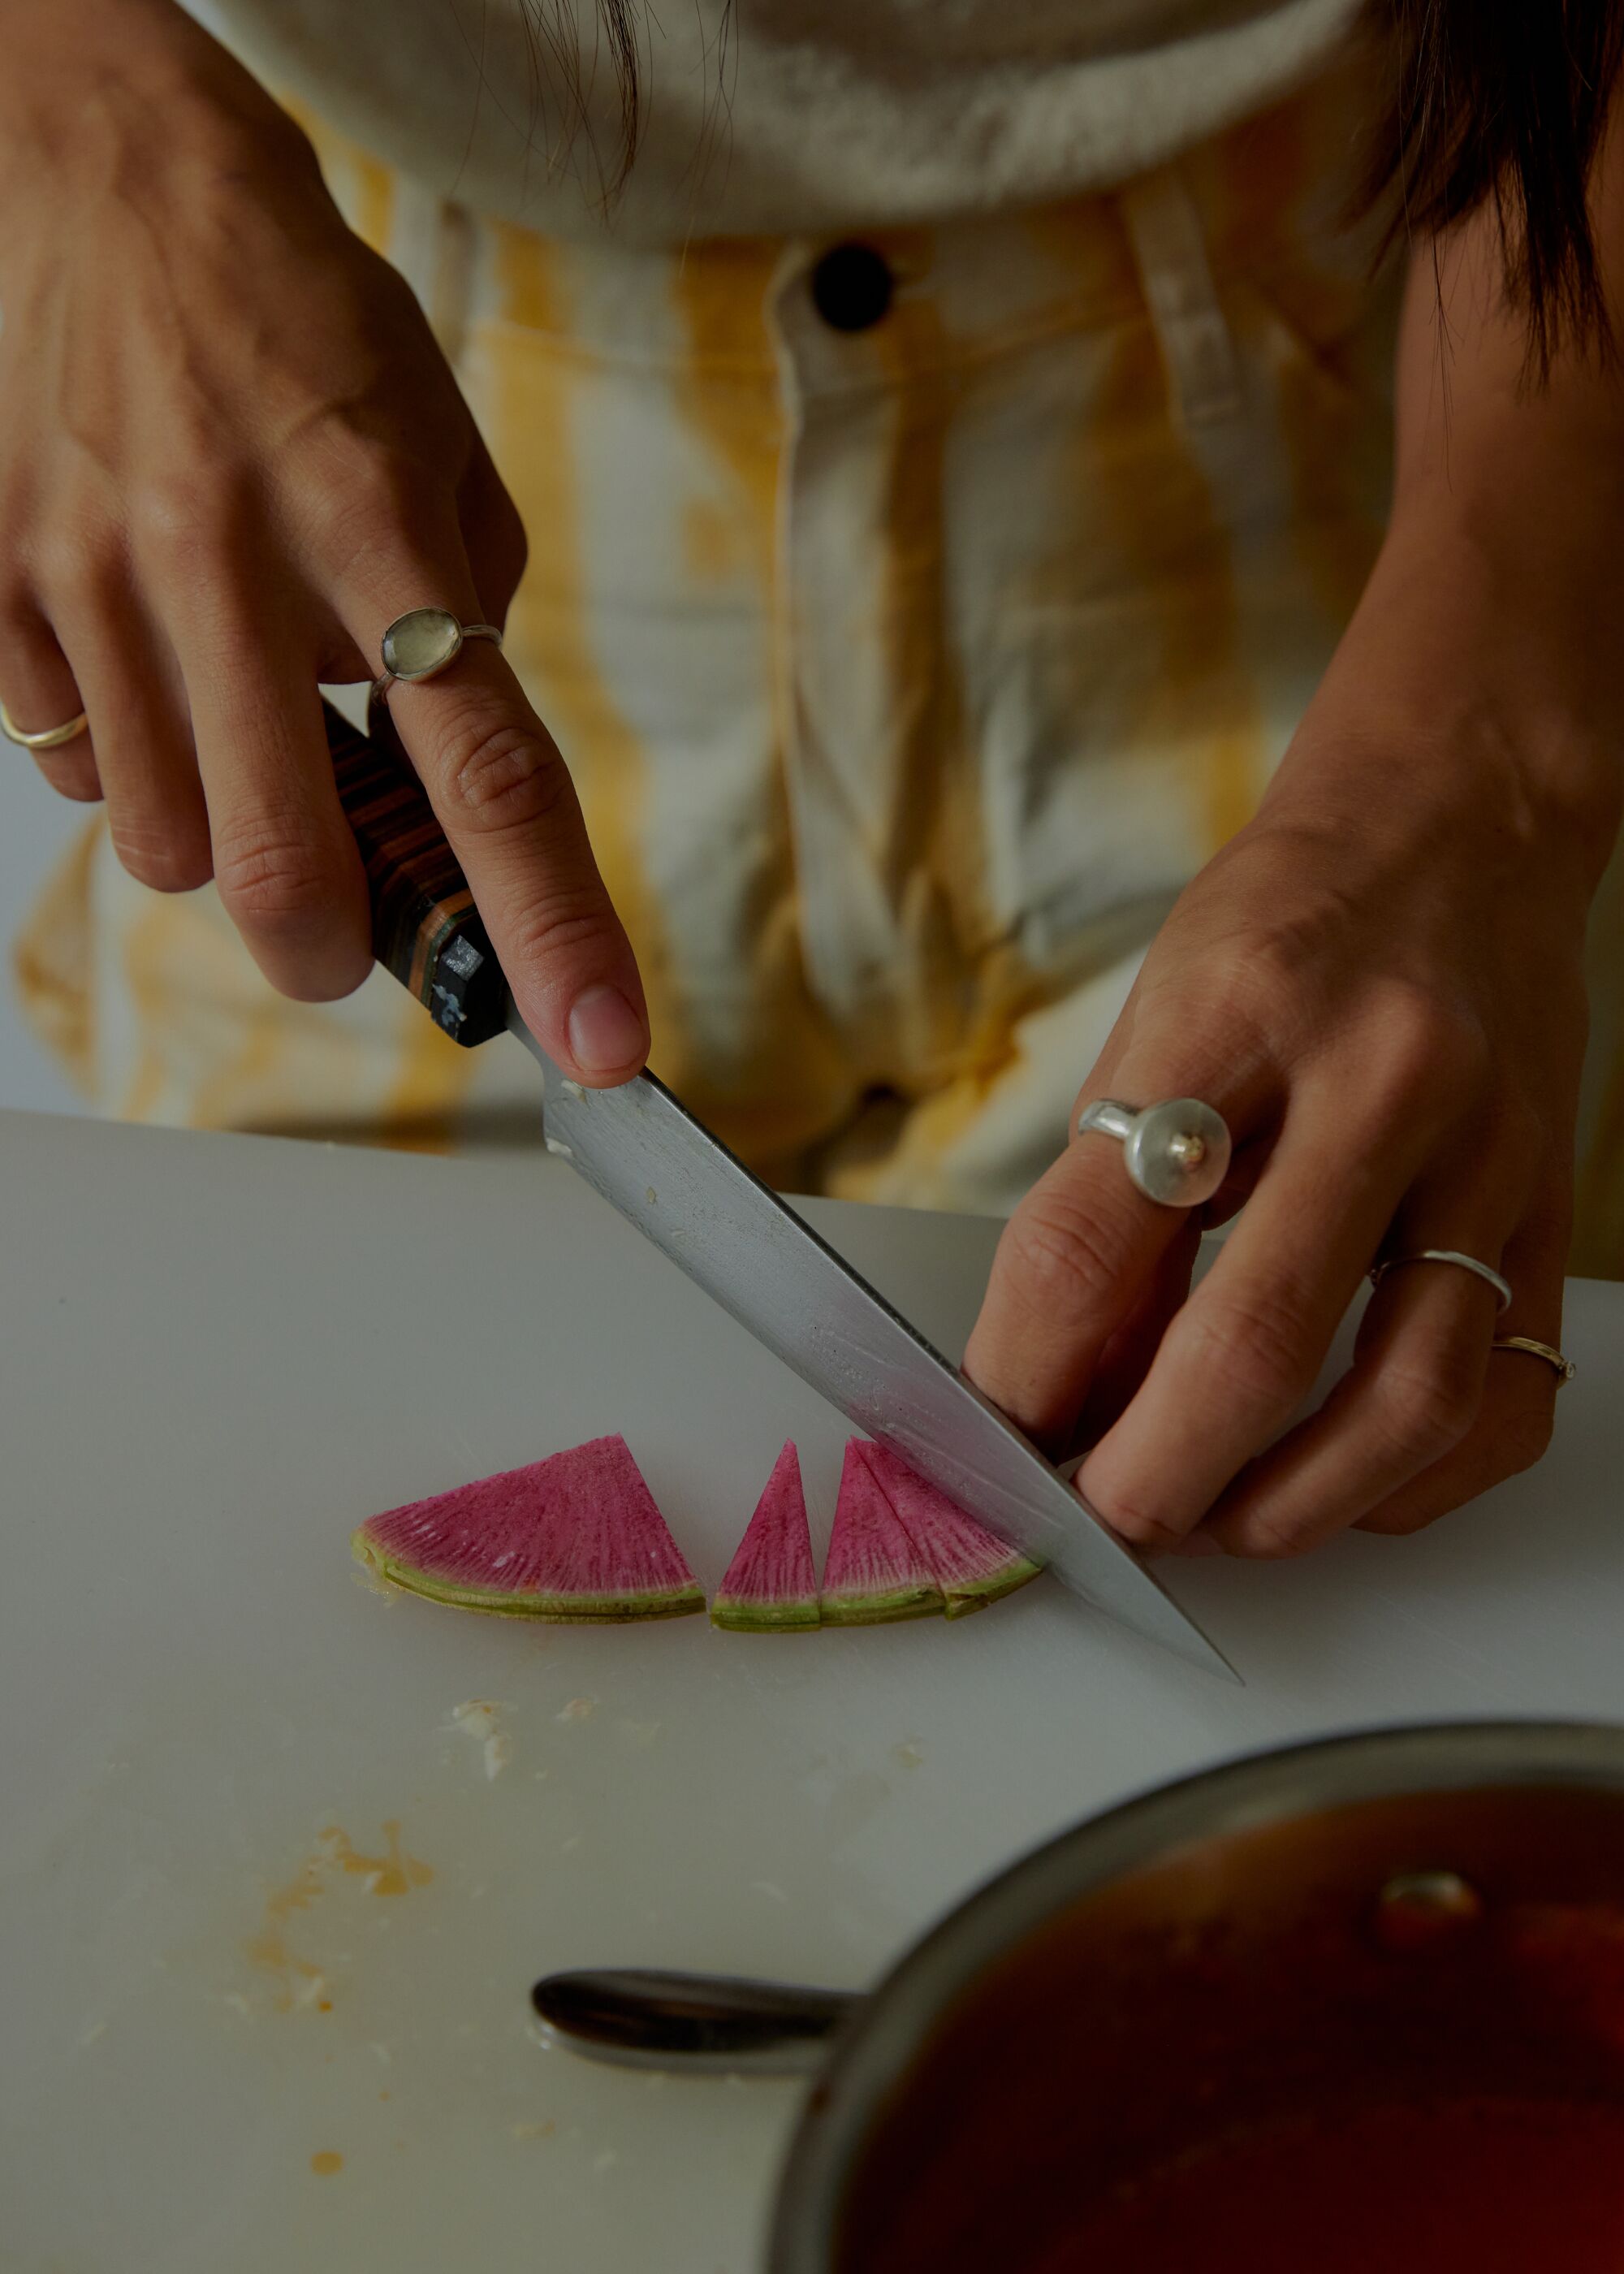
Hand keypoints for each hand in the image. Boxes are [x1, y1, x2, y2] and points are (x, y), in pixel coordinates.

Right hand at [0, 0, 647, 1081]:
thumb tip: (449, 746)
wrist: (96, 171)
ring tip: (232, 724)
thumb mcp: (436, 432)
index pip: (484, 771)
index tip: (593, 1039)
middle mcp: (226, 563)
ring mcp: (94, 580)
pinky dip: (121, 758)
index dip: (545, 926)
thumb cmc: (287, 305)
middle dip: (326, 948)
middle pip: (283, 871)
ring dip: (217, 838)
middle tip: (342, 931)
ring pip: (162, 842)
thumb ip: (468, 601)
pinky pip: (66, 764)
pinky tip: (144, 663)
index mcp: (375, 522)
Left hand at [964, 541, 1617, 1555]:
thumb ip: (1105, 1205)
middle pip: (1255, 1340)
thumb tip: (1050, 1391)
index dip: (1026, 1376)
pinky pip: (1506, 1398)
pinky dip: (1418, 1479)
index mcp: (1235, 1013)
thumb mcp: (1154, 1021)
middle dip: (1157, 1474)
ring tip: (1221, 1524)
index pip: (1096, 1240)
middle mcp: (1379, 1081)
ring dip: (1295, 1504)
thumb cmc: (1283, 928)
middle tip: (1109, 1516)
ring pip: (1409, 1396)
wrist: (1458, 830)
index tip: (1004, 1439)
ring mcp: (1489, 1154)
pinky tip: (1345, 1484)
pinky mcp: (1555, 1211)